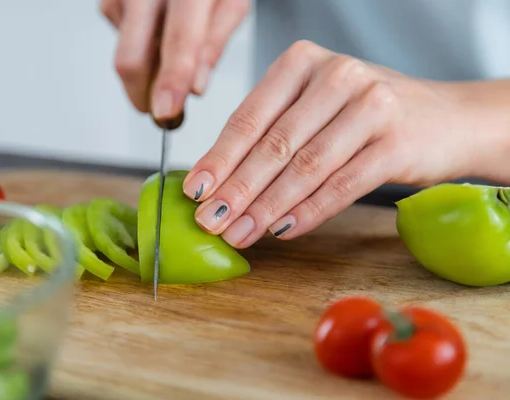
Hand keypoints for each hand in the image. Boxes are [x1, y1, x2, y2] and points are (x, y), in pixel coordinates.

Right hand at [100, 0, 248, 119]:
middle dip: (144, 96)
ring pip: (124, 55)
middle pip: (132, 58)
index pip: (177, 40)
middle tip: (163, 111)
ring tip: (170, 61)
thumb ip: (214, 45)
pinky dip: (142, 50)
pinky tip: (157, 35)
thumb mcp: (231, 2)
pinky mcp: (108, 0)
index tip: (167, 111)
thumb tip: (195, 88)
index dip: (171, 81)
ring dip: (146, 74)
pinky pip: (121, 41)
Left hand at [183, 40, 492, 247]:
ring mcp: (371, 106)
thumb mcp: (315, 108)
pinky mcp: (397, 143)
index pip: (250, 117)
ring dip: (266, 207)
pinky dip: (308, 212)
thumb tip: (219, 180)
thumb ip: (272, 132)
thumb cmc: (365, 115)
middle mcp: (336, 76)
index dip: (219, 158)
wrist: (446, 119)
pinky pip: (341, 186)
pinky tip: (282, 230)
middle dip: (237, 189)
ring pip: (305, 167)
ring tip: (240, 233)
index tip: (195, 190)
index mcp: (303, 62)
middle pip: (273, 144)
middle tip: (210, 221)